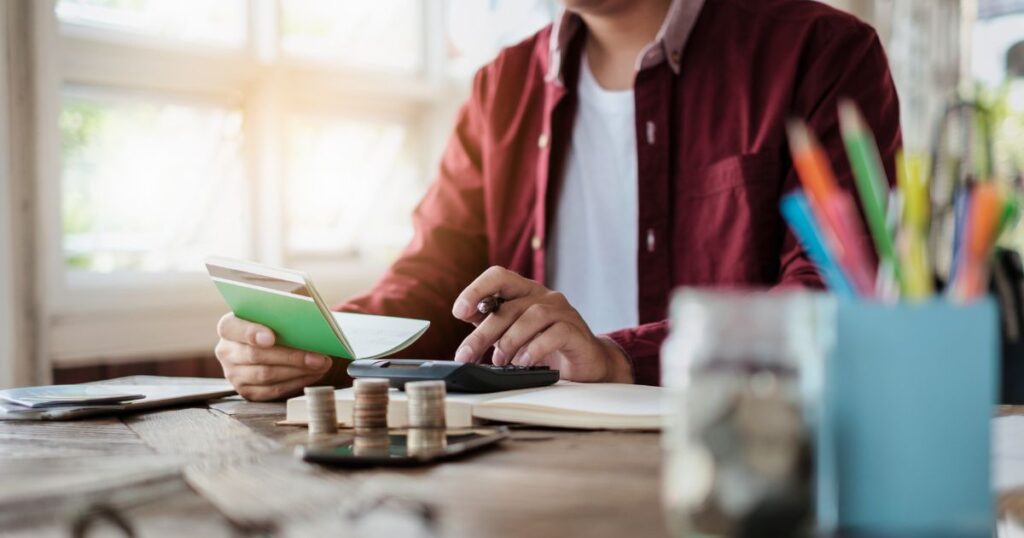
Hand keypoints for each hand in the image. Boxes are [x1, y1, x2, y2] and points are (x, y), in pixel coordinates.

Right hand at [214, 313, 332, 400]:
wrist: (264, 344)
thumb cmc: (272, 325)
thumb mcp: (271, 315)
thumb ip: (281, 316)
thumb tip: (309, 323)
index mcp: (228, 327)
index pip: (232, 328)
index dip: (251, 332)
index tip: (271, 337)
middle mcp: (226, 351)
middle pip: (256, 355)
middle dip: (291, 356)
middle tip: (318, 357)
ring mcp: (234, 374)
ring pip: (265, 375)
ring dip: (298, 371)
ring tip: (321, 365)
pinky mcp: (246, 391)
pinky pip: (272, 391)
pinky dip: (295, 383)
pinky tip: (312, 375)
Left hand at [451, 266, 633, 382]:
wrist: (585, 364)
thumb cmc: (546, 346)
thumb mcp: (512, 333)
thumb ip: (491, 322)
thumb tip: (463, 314)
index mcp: (524, 291)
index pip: (498, 276)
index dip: (476, 289)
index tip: (459, 312)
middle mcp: (544, 296)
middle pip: (509, 306)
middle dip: (483, 333)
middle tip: (466, 354)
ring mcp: (562, 311)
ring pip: (531, 316)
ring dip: (509, 341)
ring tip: (500, 361)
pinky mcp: (576, 331)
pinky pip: (554, 333)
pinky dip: (534, 348)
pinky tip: (524, 361)